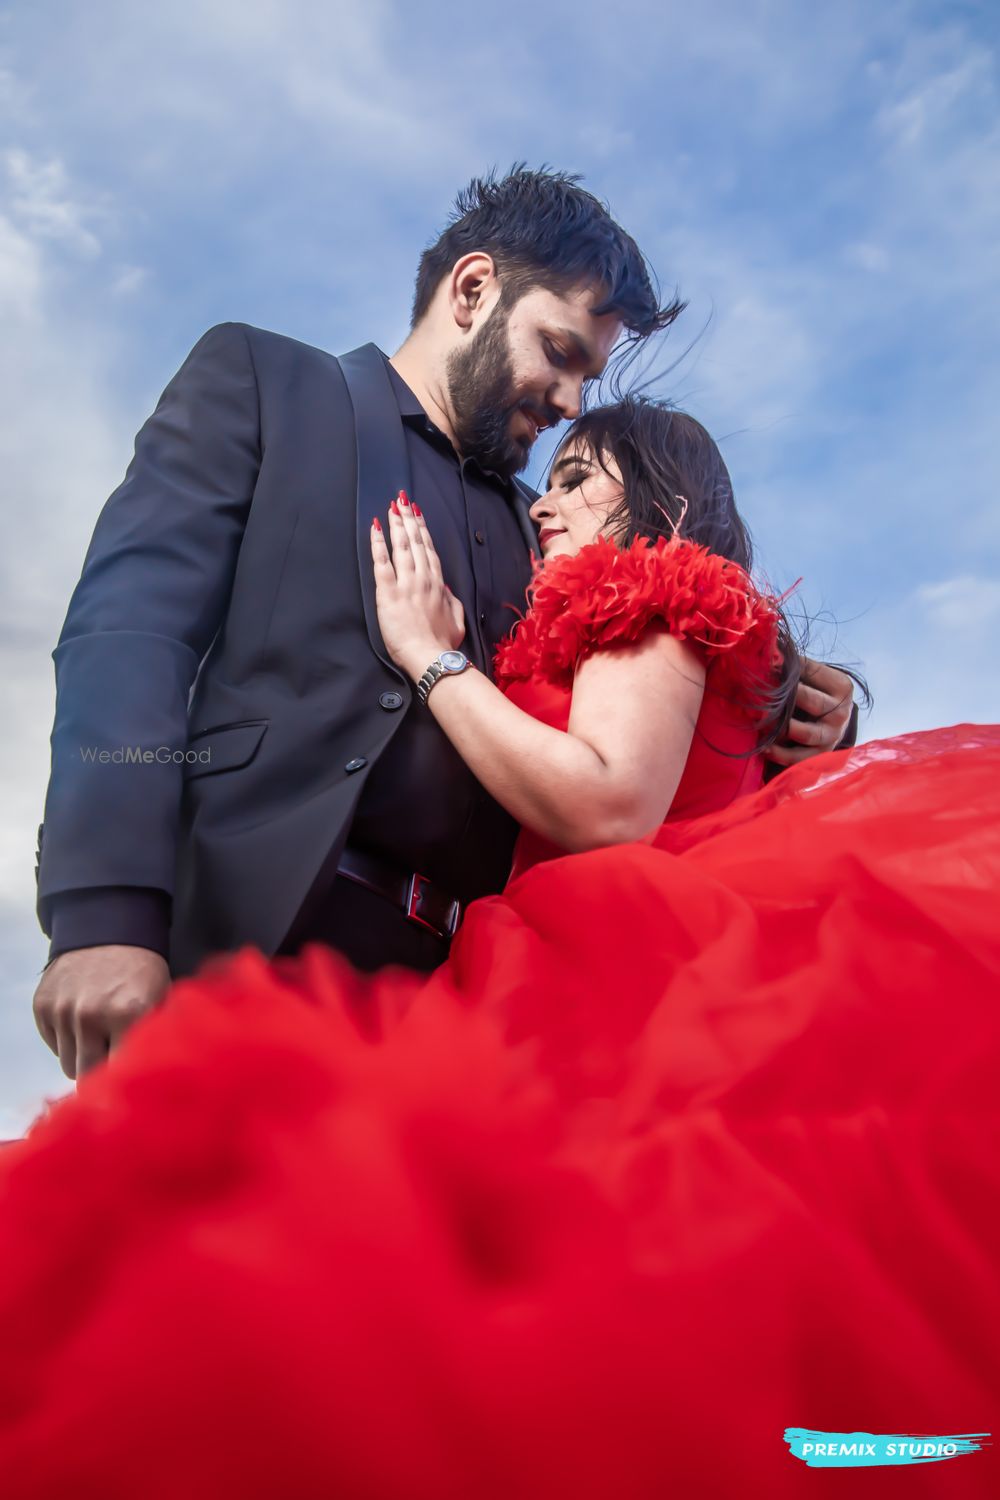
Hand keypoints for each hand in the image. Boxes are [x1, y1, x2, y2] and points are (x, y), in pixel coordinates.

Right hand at [32, 945, 170, 1079]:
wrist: (108, 928)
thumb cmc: (141, 969)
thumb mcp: (160, 999)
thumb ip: (151, 1037)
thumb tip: (146, 1073)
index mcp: (128, 1014)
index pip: (121, 1072)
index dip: (127, 1075)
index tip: (132, 1073)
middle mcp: (90, 1015)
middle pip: (88, 1076)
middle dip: (102, 1073)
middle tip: (113, 1059)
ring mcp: (63, 1011)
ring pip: (69, 1065)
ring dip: (84, 1058)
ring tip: (99, 1038)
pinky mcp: (42, 1006)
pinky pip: (53, 1046)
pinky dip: (67, 1042)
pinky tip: (83, 1023)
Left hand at [370, 491, 465, 678]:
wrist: (430, 657)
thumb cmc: (443, 644)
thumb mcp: (456, 621)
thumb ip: (452, 602)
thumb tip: (445, 587)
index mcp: (439, 585)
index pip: (429, 550)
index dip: (423, 529)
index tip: (417, 513)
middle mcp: (424, 578)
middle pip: (416, 542)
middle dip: (408, 519)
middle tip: (401, 500)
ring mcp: (407, 584)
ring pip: (402, 546)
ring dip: (396, 524)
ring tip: (391, 507)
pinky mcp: (389, 593)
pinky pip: (382, 563)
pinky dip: (378, 545)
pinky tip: (375, 529)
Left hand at [765, 658, 855, 767]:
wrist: (831, 726)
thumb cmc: (817, 696)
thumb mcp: (815, 680)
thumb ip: (797, 667)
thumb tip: (770, 650)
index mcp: (842, 687)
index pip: (811, 672)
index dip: (787, 667)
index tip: (766, 664)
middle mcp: (841, 712)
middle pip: (809, 700)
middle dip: (782, 696)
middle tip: (757, 693)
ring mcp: (832, 736)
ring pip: (802, 732)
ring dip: (778, 727)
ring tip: (758, 720)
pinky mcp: (820, 756)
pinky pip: (797, 757)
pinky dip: (779, 753)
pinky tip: (764, 746)